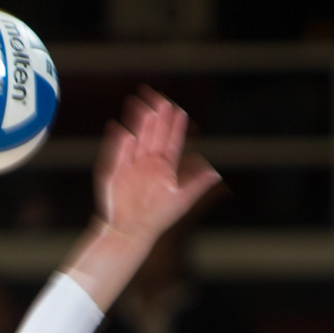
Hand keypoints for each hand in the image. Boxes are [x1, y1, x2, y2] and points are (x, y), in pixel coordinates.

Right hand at [95, 89, 220, 244]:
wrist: (131, 232)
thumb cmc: (158, 218)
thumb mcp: (181, 200)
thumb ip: (197, 184)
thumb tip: (216, 173)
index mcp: (165, 167)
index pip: (172, 142)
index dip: (176, 127)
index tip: (180, 112)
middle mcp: (149, 162)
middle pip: (155, 135)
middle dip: (159, 118)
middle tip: (164, 100)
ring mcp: (133, 165)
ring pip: (138, 139)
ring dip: (141, 125)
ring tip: (145, 109)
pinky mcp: (117, 172)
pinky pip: (119, 154)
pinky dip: (120, 142)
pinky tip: (122, 129)